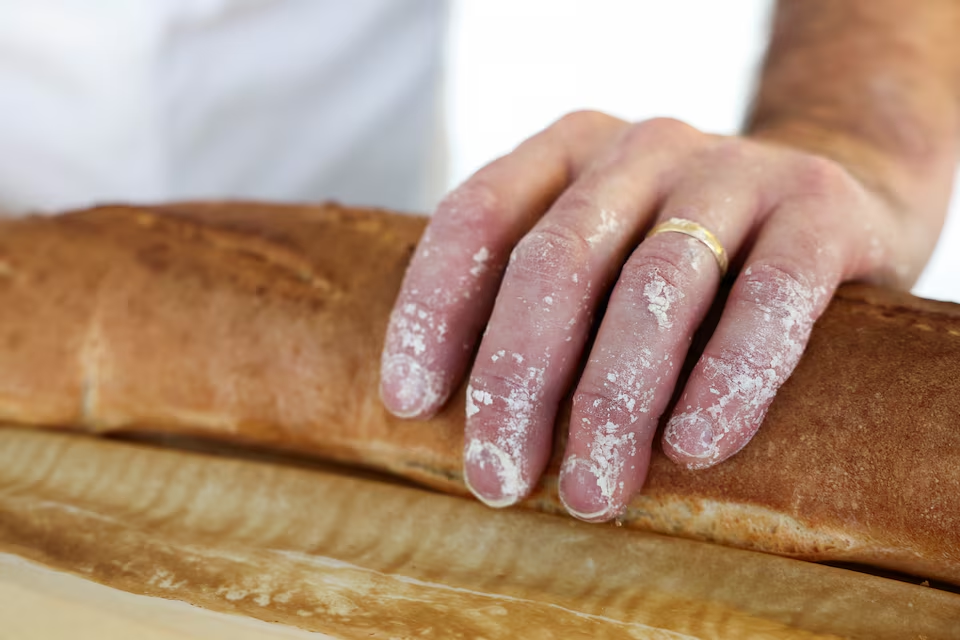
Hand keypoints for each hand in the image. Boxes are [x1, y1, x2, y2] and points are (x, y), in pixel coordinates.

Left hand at [379, 112, 927, 520]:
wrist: (830, 206)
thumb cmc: (686, 262)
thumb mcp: (599, 262)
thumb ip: (540, 310)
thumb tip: (467, 431)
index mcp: (565, 153)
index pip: (474, 217)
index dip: (432, 311)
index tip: (412, 405)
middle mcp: (640, 148)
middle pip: (556, 261)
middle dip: (516, 380)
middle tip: (498, 480)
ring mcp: (733, 169)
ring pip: (656, 286)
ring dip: (612, 401)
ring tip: (592, 493)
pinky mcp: (819, 208)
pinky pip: (768, 296)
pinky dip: (729, 375)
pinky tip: (695, 445)